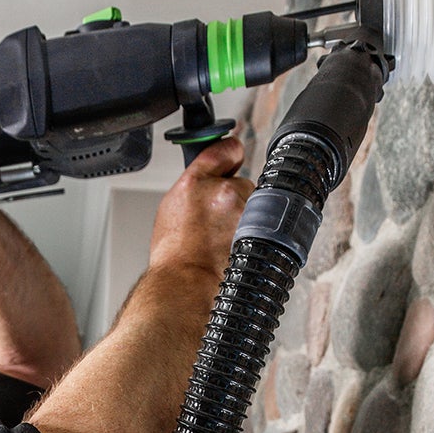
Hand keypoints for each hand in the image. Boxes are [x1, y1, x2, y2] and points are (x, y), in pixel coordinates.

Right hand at [147, 136, 252, 282]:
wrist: (185, 284)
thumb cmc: (174, 255)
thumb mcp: (171, 208)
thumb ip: (195, 186)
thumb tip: (211, 178)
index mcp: (195, 182)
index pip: (225, 148)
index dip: (229, 154)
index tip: (231, 157)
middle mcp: (222, 192)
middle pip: (241, 183)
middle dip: (234, 197)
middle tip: (216, 220)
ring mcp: (243, 211)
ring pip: (253, 205)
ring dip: (244, 217)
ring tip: (222, 238)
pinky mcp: (258, 228)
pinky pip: (262, 223)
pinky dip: (253, 232)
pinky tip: (233, 245)